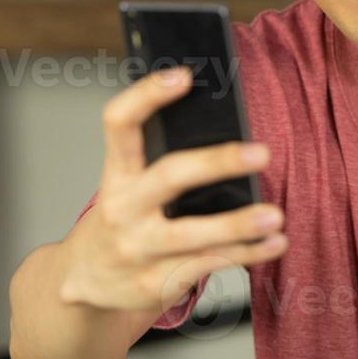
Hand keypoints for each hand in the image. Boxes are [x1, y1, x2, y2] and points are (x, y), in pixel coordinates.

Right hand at [58, 67, 286, 312]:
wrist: (81, 283)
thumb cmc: (121, 219)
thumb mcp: (126, 186)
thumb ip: (161, 161)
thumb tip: (229, 129)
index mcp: (116, 175)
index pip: (120, 124)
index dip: (146, 96)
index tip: (183, 75)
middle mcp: (121, 210)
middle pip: (169, 176)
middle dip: (217, 163)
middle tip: (262, 153)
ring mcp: (136, 249)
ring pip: (191, 235)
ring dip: (238, 225)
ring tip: (276, 215)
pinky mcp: (152, 283)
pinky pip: (206, 266)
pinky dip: (246, 255)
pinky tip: (273, 244)